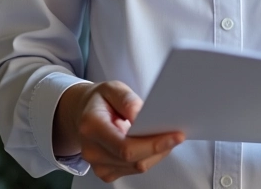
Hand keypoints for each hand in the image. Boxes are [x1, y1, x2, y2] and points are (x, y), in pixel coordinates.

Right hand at [53, 80, 183, 182]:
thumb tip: (142, 116)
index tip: (176, 135)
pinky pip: (133, 169)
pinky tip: (154, 143)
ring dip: (157, 154)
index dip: (153, 144)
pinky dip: (149, 157)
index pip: (126, 146)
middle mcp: (92, 151)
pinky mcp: (106, 172)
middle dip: (160, 148)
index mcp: (92, 127)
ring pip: (137, 167)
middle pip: (134, 160)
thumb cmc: (100, 100)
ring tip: (168, 136)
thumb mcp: (112, 88)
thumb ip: (127, 100)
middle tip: (178, 134)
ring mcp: (97, 165)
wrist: (82, 114)